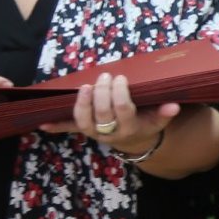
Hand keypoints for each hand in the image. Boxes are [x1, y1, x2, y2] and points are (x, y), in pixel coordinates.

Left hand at [39, 70, 180, 156]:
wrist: (135, 142)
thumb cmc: (147, 124)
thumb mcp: (158, 120)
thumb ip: (165, 113)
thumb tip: (174, 106)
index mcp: (130, 128)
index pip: (123, 110)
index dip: (119, 94)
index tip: (120, 79)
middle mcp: (111, 133)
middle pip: (102, 113)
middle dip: (102, 93)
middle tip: (105, 76)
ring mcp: (96, 133)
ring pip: (84, 121)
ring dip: (81, 104)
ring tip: (84, 88)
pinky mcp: (85, 131)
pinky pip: (70, 129)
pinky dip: (57, 126)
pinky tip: (43, 123)